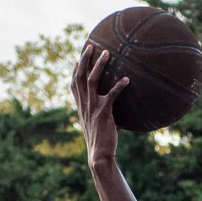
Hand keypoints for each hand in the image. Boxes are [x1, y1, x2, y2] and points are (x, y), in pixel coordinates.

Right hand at [71, 42, 128, 169]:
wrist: (99, 155)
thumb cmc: (103, 140)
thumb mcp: (99, 123)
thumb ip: (105, 111)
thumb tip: (118, 106)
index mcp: (81, 106)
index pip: (74, 84)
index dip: (75, 70)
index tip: (78, 58)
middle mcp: (84, 104)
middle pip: (80, 76)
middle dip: (84, 59)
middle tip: (90, 45)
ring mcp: (92, 108)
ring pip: (92, 81)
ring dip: (99, 65)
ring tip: (107, 53)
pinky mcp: (103, 113)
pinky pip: (111, 96)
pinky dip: (119, 86)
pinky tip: (127, 79)